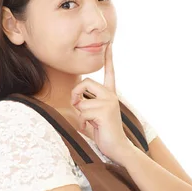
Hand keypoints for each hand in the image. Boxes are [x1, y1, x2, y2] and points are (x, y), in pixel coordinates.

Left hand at [70, 42, 133, 163]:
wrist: (117, 147)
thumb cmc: (103, 132)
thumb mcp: (93, 115)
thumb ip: (85, 105)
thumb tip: (73, 101)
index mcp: (110, 94)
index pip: (109, 72)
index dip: (109, 58)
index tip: (110, 43)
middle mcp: (111, 95)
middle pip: (85, 83)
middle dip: (75, 95)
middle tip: (76, 106)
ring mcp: (109, 102)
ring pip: (81, 102)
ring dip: (80, 115)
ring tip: (91, 123)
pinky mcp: (104, 112)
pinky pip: (82, 112)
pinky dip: (82, 122)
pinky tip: (93, 127)